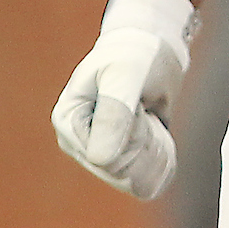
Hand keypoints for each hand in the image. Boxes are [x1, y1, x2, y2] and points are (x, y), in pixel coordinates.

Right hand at [51, 0, 197, 200]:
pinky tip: (156, 130)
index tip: (138, 106)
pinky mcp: (120, 157)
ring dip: (153, 150)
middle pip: (121, 172)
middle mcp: (79, 142)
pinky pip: (145, 177)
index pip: (107, 160)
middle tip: (145, 109)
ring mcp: (100, 152)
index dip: (133, 136)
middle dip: (144, 143)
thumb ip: (115, 112)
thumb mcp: (127, 74)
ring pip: (136, 178)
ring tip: (149, 116)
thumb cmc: (137, 54)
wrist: (152, 49)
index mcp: (68, 121)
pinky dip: (159, 158)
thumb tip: (101, 160)